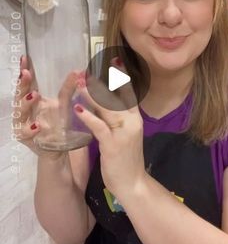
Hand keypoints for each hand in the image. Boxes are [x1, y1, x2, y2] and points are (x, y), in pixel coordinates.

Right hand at [13, 56, 81, 157]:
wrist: (58, 147)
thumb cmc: (58, 123)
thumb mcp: (65, 104)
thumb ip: (69, 87)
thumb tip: (79, 71)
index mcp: (33, 99)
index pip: (28, 83)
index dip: (25, 70)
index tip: (24, 58)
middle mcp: (26, 109)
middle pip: (20, 95)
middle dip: (22, 84)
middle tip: (26, 73)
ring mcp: (23, 123)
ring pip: (19, 112)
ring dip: (25, 103)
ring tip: (34, 95)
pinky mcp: (26, 137)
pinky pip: (25, 132)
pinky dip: (30, 128)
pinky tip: (37, 124)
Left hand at [74, 58, 145, 201]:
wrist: (133, 183)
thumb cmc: (126, 159)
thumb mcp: (123, 134)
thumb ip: (115, 118)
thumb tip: (102, 102)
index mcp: (135, 118)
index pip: (128, 92)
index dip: (120, 76)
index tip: (113, 60)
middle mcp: (132, 121)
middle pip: (115, 96)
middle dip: (100, 82)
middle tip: (85, 70)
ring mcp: (124, 133)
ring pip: (107, 108)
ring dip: (91, 94)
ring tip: (79, 82)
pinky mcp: (113, 144)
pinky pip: (99, 126)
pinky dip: (88, 116)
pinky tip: (77, 108)